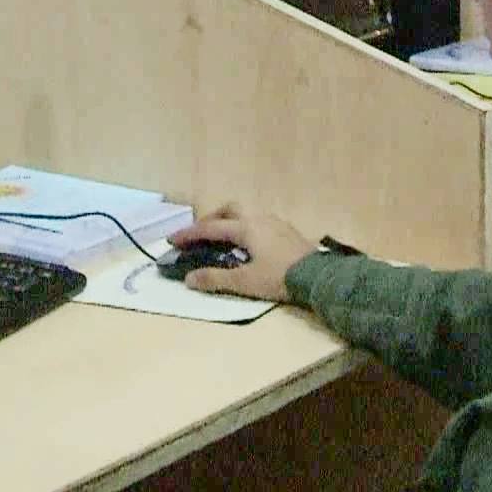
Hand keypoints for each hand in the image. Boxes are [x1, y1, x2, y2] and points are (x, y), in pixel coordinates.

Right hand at [167, 203, 319, 301]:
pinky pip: (260, 221)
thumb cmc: (279, 277)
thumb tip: (189, 279)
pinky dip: (246, 227)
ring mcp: (276, 223)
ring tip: (223, 236)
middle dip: (212, 218)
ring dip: (230, 221)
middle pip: (230, 209)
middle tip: (200, 232)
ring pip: (247, 213)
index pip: (211, 228)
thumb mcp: (244, 282)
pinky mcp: (288, 232)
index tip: (173, 239)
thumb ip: (216, 279)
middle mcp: (260, 219)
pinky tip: (248, 242)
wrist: (318, 277)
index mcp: (247, 228)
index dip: (190, 233)